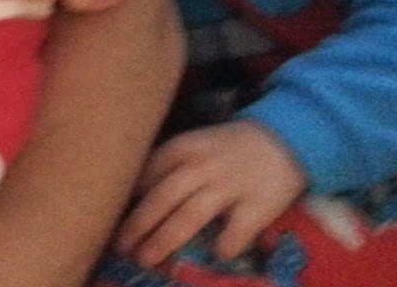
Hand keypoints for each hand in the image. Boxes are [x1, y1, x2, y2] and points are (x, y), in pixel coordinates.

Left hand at [117, 120, 307, 264]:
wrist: (283, 138)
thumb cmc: (229, 147)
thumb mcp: (196, 143)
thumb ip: (170, 163)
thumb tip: (136, 193)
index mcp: (184, 148)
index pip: (149, 173)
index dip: (130, 198)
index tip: (112, 215)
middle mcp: (202, 166)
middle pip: (163, 198)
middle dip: (139, 224)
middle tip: (122, 246)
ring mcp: (229, 186)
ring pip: (190, 216)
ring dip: (165, 239)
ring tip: (146, 258)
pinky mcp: (258, 205)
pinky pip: (236, 230)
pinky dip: (225, 245)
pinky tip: (217, 256)